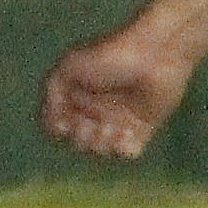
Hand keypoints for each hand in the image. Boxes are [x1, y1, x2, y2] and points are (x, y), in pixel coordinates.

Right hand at [41, 29, 193, 160]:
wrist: (153, 56)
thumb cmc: (111, 57)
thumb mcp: (70, 68)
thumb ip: (53, 93)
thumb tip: (56, 126)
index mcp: (78, 96)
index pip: (59, 125)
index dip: (59, 128)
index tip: (65, 124)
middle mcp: (96, 111)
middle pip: (79, 141)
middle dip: (82, 138)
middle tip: (91, 125)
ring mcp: (119, 121)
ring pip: (101, 150)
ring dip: (102, 144)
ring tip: (111, 129)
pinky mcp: (141, 128)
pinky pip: (128, 152)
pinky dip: (123, 149)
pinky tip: (125, 135)